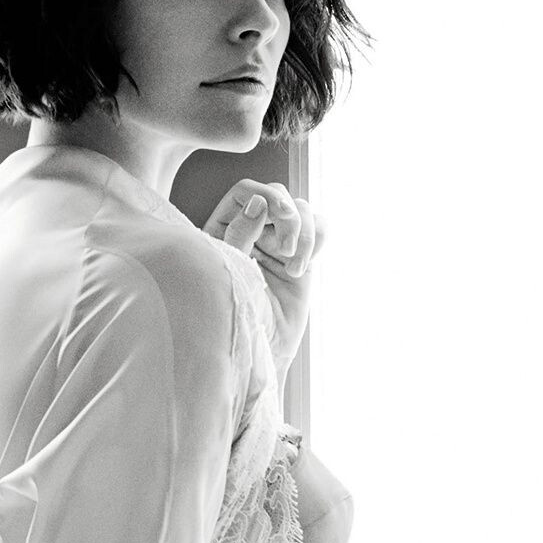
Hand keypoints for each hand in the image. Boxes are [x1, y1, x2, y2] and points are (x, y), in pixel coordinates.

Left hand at [202, 180, 322, 381]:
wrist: (259, 351)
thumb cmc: (234, 316)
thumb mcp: (230, 272)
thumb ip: (241, 234)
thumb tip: (259, 200)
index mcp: (223, 230)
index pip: (245, 192)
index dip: (264, 195)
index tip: (278, 213)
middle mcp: (251, 231)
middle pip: (278, 195)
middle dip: (289, 218)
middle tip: (288, 250)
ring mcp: (277, 241)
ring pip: (302, 209)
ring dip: (304, 234)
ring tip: (294, 267)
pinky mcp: (300, 254)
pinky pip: (319, 226)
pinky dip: (318, 239)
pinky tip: (303, 266)